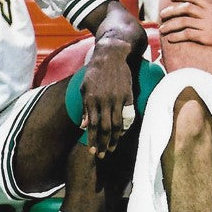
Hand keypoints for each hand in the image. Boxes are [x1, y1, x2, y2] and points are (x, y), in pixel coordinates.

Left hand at [81, 35, 134, 158]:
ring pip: (117, 124)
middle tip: (102, 155)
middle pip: (105, 128)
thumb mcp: (84, 88)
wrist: (111, 56)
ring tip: (112, 149)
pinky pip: (127, 115)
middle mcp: (104, 101)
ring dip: (115, 139)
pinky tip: (122, 134)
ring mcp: (118, 99)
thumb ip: (84, 108)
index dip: (92, 140)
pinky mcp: (128, 96)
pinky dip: (125, 126)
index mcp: (91, 99)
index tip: (92, 151)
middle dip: (103, 144)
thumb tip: (83, 126)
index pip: (92, 125)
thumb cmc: (94, 72)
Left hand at [159, 0, 211, 49]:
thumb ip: (204, 14)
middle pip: (186, 8)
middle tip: (162, 14)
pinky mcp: (206, 38)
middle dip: (172, 10)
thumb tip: (188, 12)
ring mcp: (208, 26)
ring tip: (162, 29)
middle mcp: (209, 16)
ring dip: (170, 25)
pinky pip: (187, 34)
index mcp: (211, 9)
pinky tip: (170, 39)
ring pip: (184, 22)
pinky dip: (177, 36)